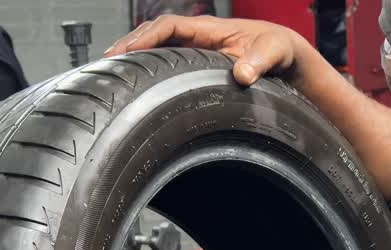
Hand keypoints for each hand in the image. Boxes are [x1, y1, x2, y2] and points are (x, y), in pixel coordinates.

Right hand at [103, 15, 312, 86]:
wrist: (284, 56)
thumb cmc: (277, 49)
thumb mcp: (274, 53)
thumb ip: (260, 61)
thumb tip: (243, 75)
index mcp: (209, 29)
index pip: (168, 26)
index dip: (145, 37)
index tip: (127, 51)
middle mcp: (196, 36)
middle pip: (152, 34)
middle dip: (128, 46)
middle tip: (105, 65)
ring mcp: (193, 49)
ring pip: (155, 48)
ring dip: (132, 57)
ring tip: (109, 74)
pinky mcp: (194, 64)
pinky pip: (163, 60)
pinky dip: (146, 67)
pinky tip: (133, 83)